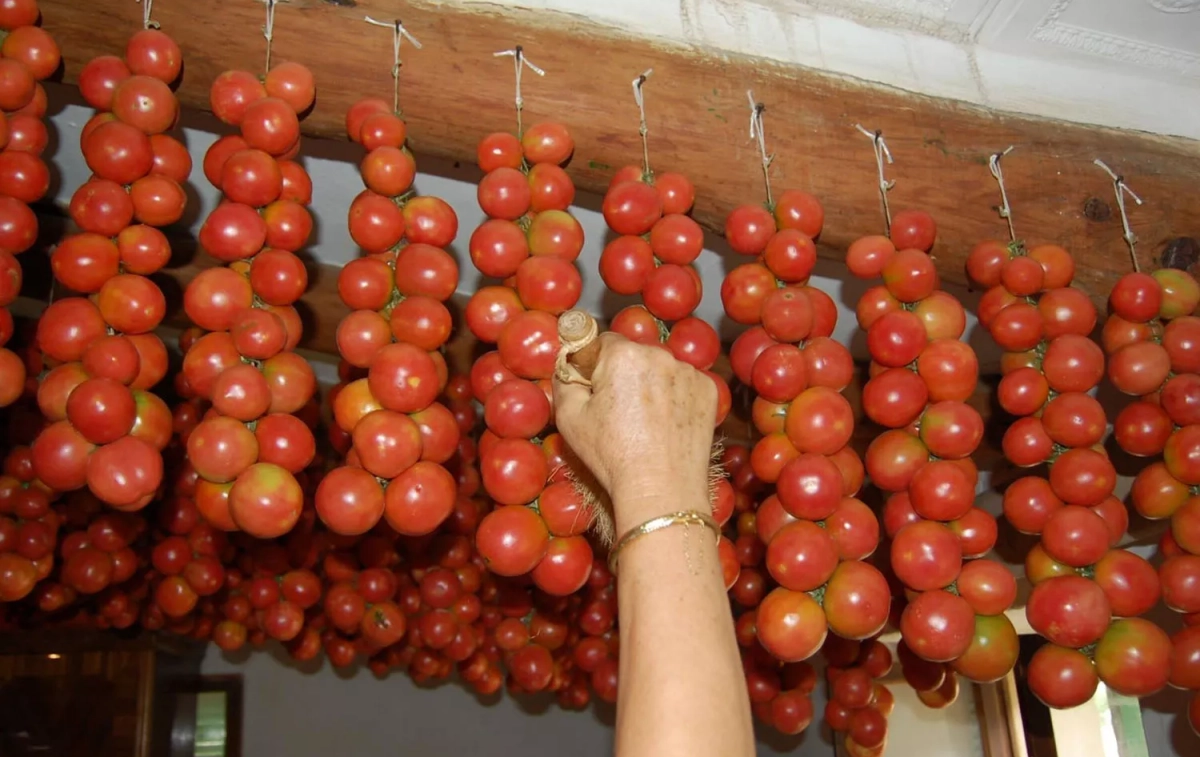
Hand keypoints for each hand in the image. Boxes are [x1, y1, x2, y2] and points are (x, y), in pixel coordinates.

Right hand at [553, 333, 716, 531]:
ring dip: (652, 385)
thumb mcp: (569, 418)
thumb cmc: (612, 455)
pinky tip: (667, 425)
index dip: (594, 366)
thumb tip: (567, 368)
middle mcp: (660, 354)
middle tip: (618, 411)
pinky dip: (676, 398)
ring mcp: (689, 372)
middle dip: (624, 375)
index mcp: (623, 355)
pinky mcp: (708, 391)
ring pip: (661, 369)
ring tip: (645, 422)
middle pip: (635, 355)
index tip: (594, 389)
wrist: (662, 489)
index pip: (603, 342)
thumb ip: (564, 381)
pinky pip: (684, 385)